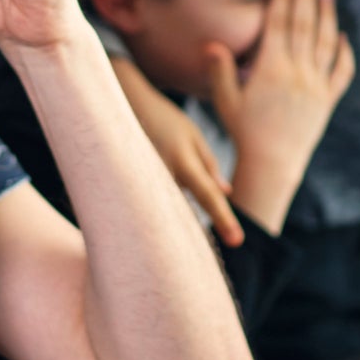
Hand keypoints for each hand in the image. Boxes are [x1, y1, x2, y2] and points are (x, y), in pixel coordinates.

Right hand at [113, 56, 242, 247]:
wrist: (123, 103)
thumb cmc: (164, 119)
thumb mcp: (192, 135)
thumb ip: (209, 164)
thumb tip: (225, 193)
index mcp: (183, 161)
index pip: (208, 195)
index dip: (224, 218)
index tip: (237, 241)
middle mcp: (163, 174)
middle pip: (185, 213)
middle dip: (195, 234)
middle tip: (207, 256)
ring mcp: (144, 181)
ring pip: (168, 210)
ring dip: (176, 224)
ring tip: (179, 239)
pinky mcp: (133, 184)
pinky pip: (154, 204)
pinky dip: (162, 213)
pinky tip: (159, 224)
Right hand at [208, 0, 354, 235]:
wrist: (273, 164)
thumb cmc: (244, 132)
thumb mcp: (226, 102)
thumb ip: (220, 71)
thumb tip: (212, 44)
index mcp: (271, 70)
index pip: (279, 25)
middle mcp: (297, 73)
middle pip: (304, 25)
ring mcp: (316, 86)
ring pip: (325, 43)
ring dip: (327, 15)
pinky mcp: (327, 101)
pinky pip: (341, 72)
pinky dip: (344, 53)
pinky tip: (342, 37)